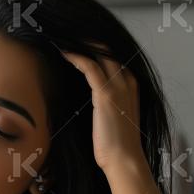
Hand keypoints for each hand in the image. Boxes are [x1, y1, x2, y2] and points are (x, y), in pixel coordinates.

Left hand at [59, 45, 144, 172]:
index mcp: (131, 84)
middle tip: (66, 33)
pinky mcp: (106, 94)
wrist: (124, 160)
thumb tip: (91, 97)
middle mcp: (128, 80)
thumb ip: (105, 101)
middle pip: (108, 48)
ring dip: (80, 43)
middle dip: (87, 39)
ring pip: (100, 52)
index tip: (77, 39)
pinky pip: (89, 66)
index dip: (95, 45)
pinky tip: (63, 52)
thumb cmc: (115, 144)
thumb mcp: (113, 116)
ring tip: (62, 37)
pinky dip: (75, 56)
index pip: (113, 54)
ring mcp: (119, 86)